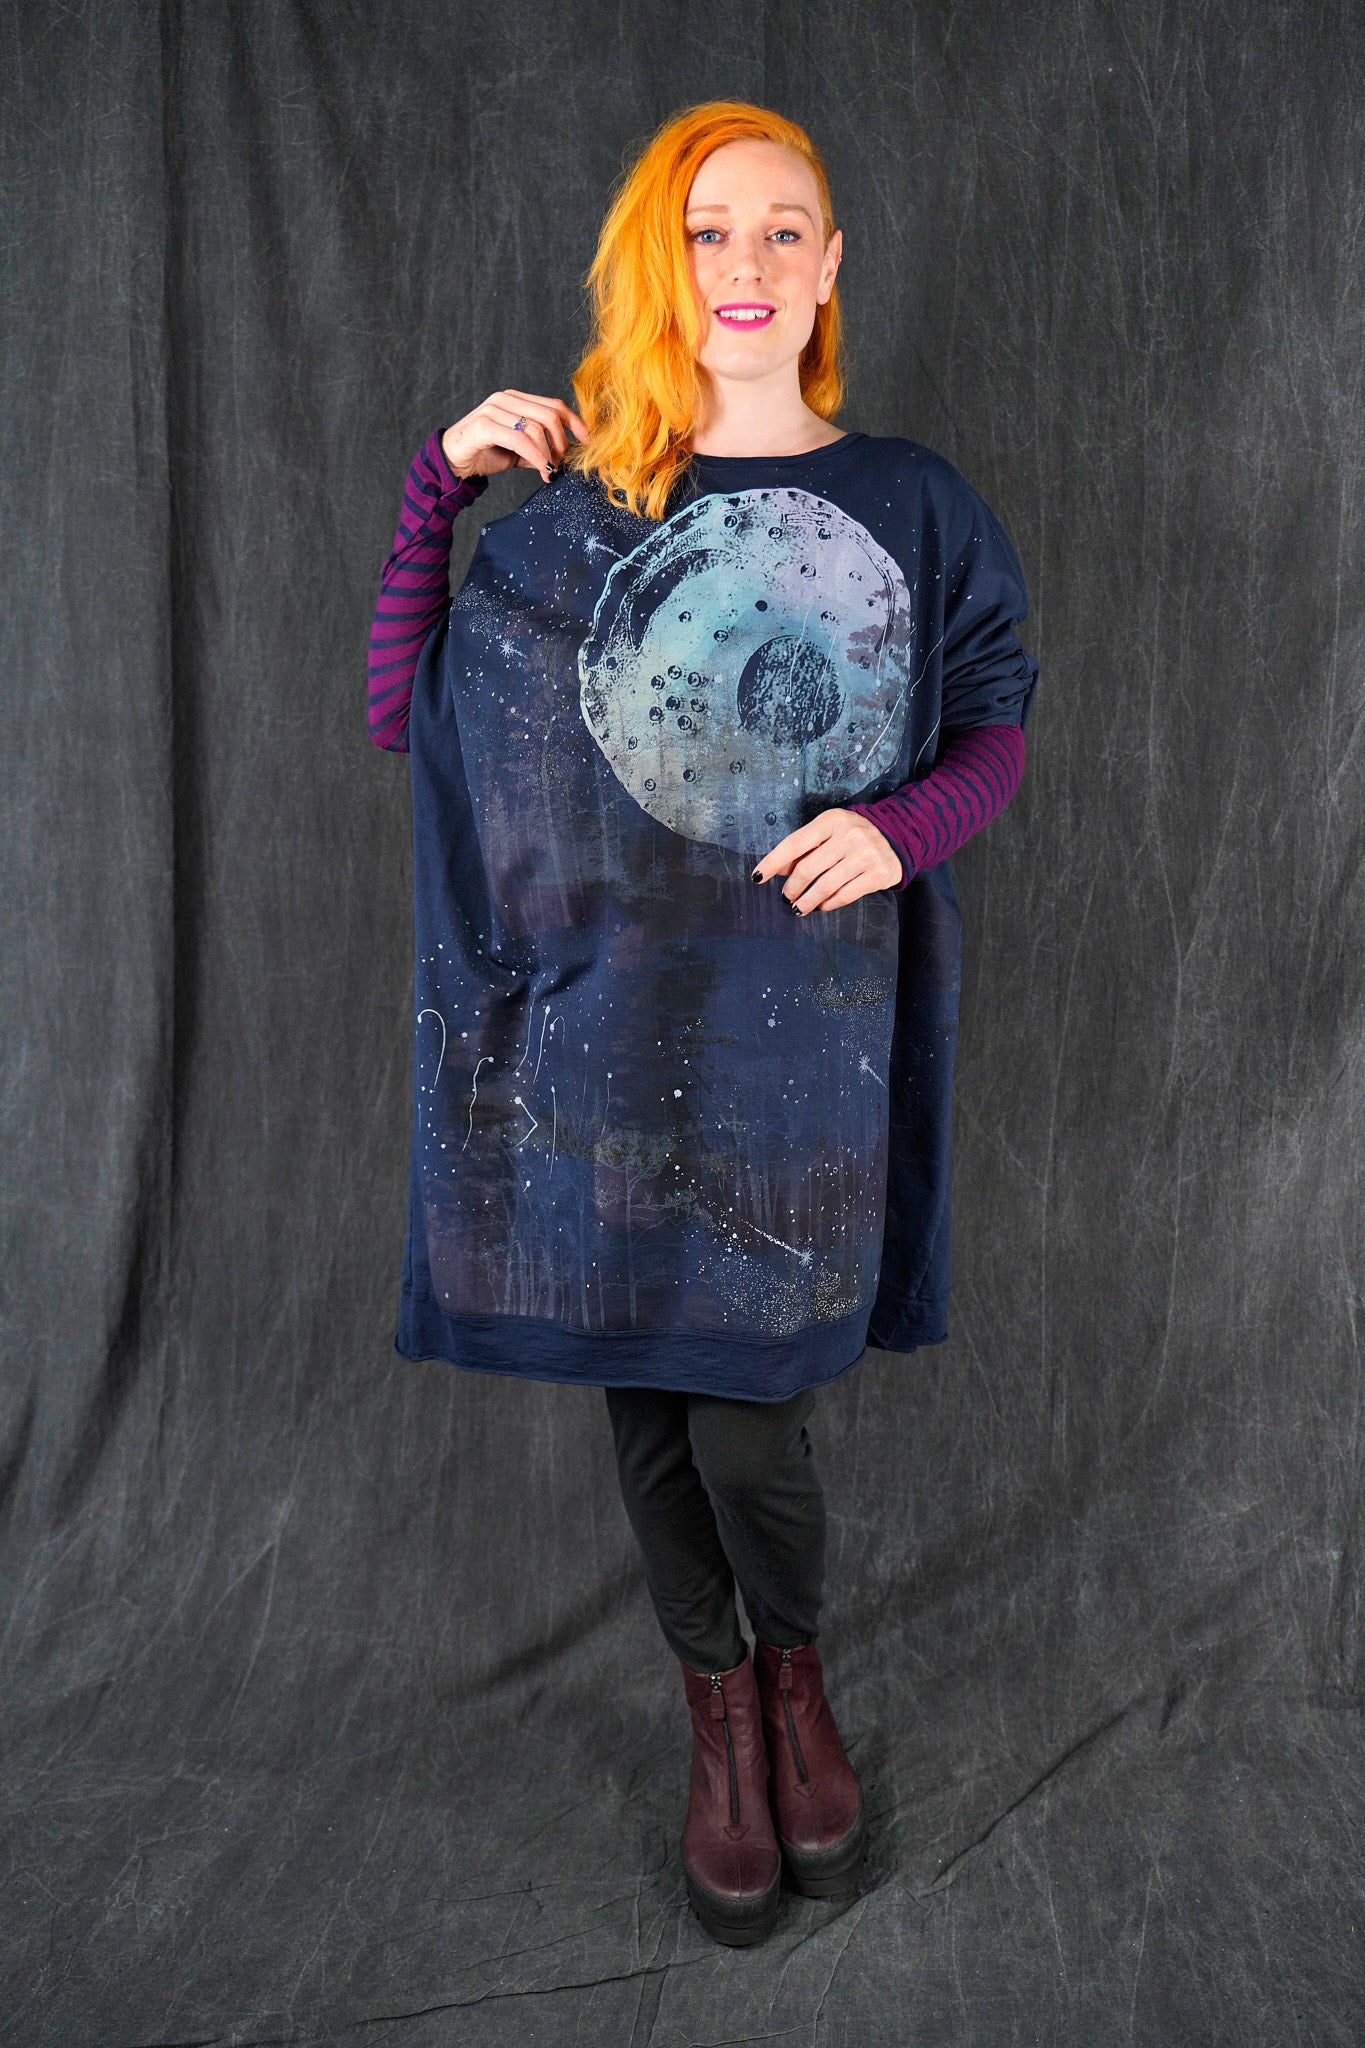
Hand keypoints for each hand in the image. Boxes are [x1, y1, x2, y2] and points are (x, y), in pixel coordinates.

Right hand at [441, 389, 588, 485]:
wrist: (452, 461)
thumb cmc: (483, 453)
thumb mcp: (518, 451)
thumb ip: (538, 448)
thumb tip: (563, 457)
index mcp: (516, 399)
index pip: (554, 405)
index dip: (574, 422)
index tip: (586, 441)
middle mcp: (505, 399)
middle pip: (550, 415)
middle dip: (561, 444)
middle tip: (559, 465)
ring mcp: (493, 409)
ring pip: (536, 428)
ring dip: (548, 454)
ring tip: (548, 471)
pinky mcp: (484, 425)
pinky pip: (520, 439)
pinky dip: (535, 456)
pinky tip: (540, 469)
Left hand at [752, 808, 902, 911]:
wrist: (897, 837)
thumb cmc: (852, 836)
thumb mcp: (828, 833)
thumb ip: (803, 848)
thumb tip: (776, 870)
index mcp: (832, 820)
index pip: (794, 844)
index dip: (772, 862)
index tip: (757, 877)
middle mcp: (849, 835)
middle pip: (808, 868)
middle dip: (792, 887)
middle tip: (786, 896)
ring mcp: (866, 854)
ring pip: (825, 886)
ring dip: (807, 901)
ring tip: (798, 907)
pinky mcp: (879, 874)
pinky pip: (845, 895)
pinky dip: (828, 904)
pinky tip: (821, 906)